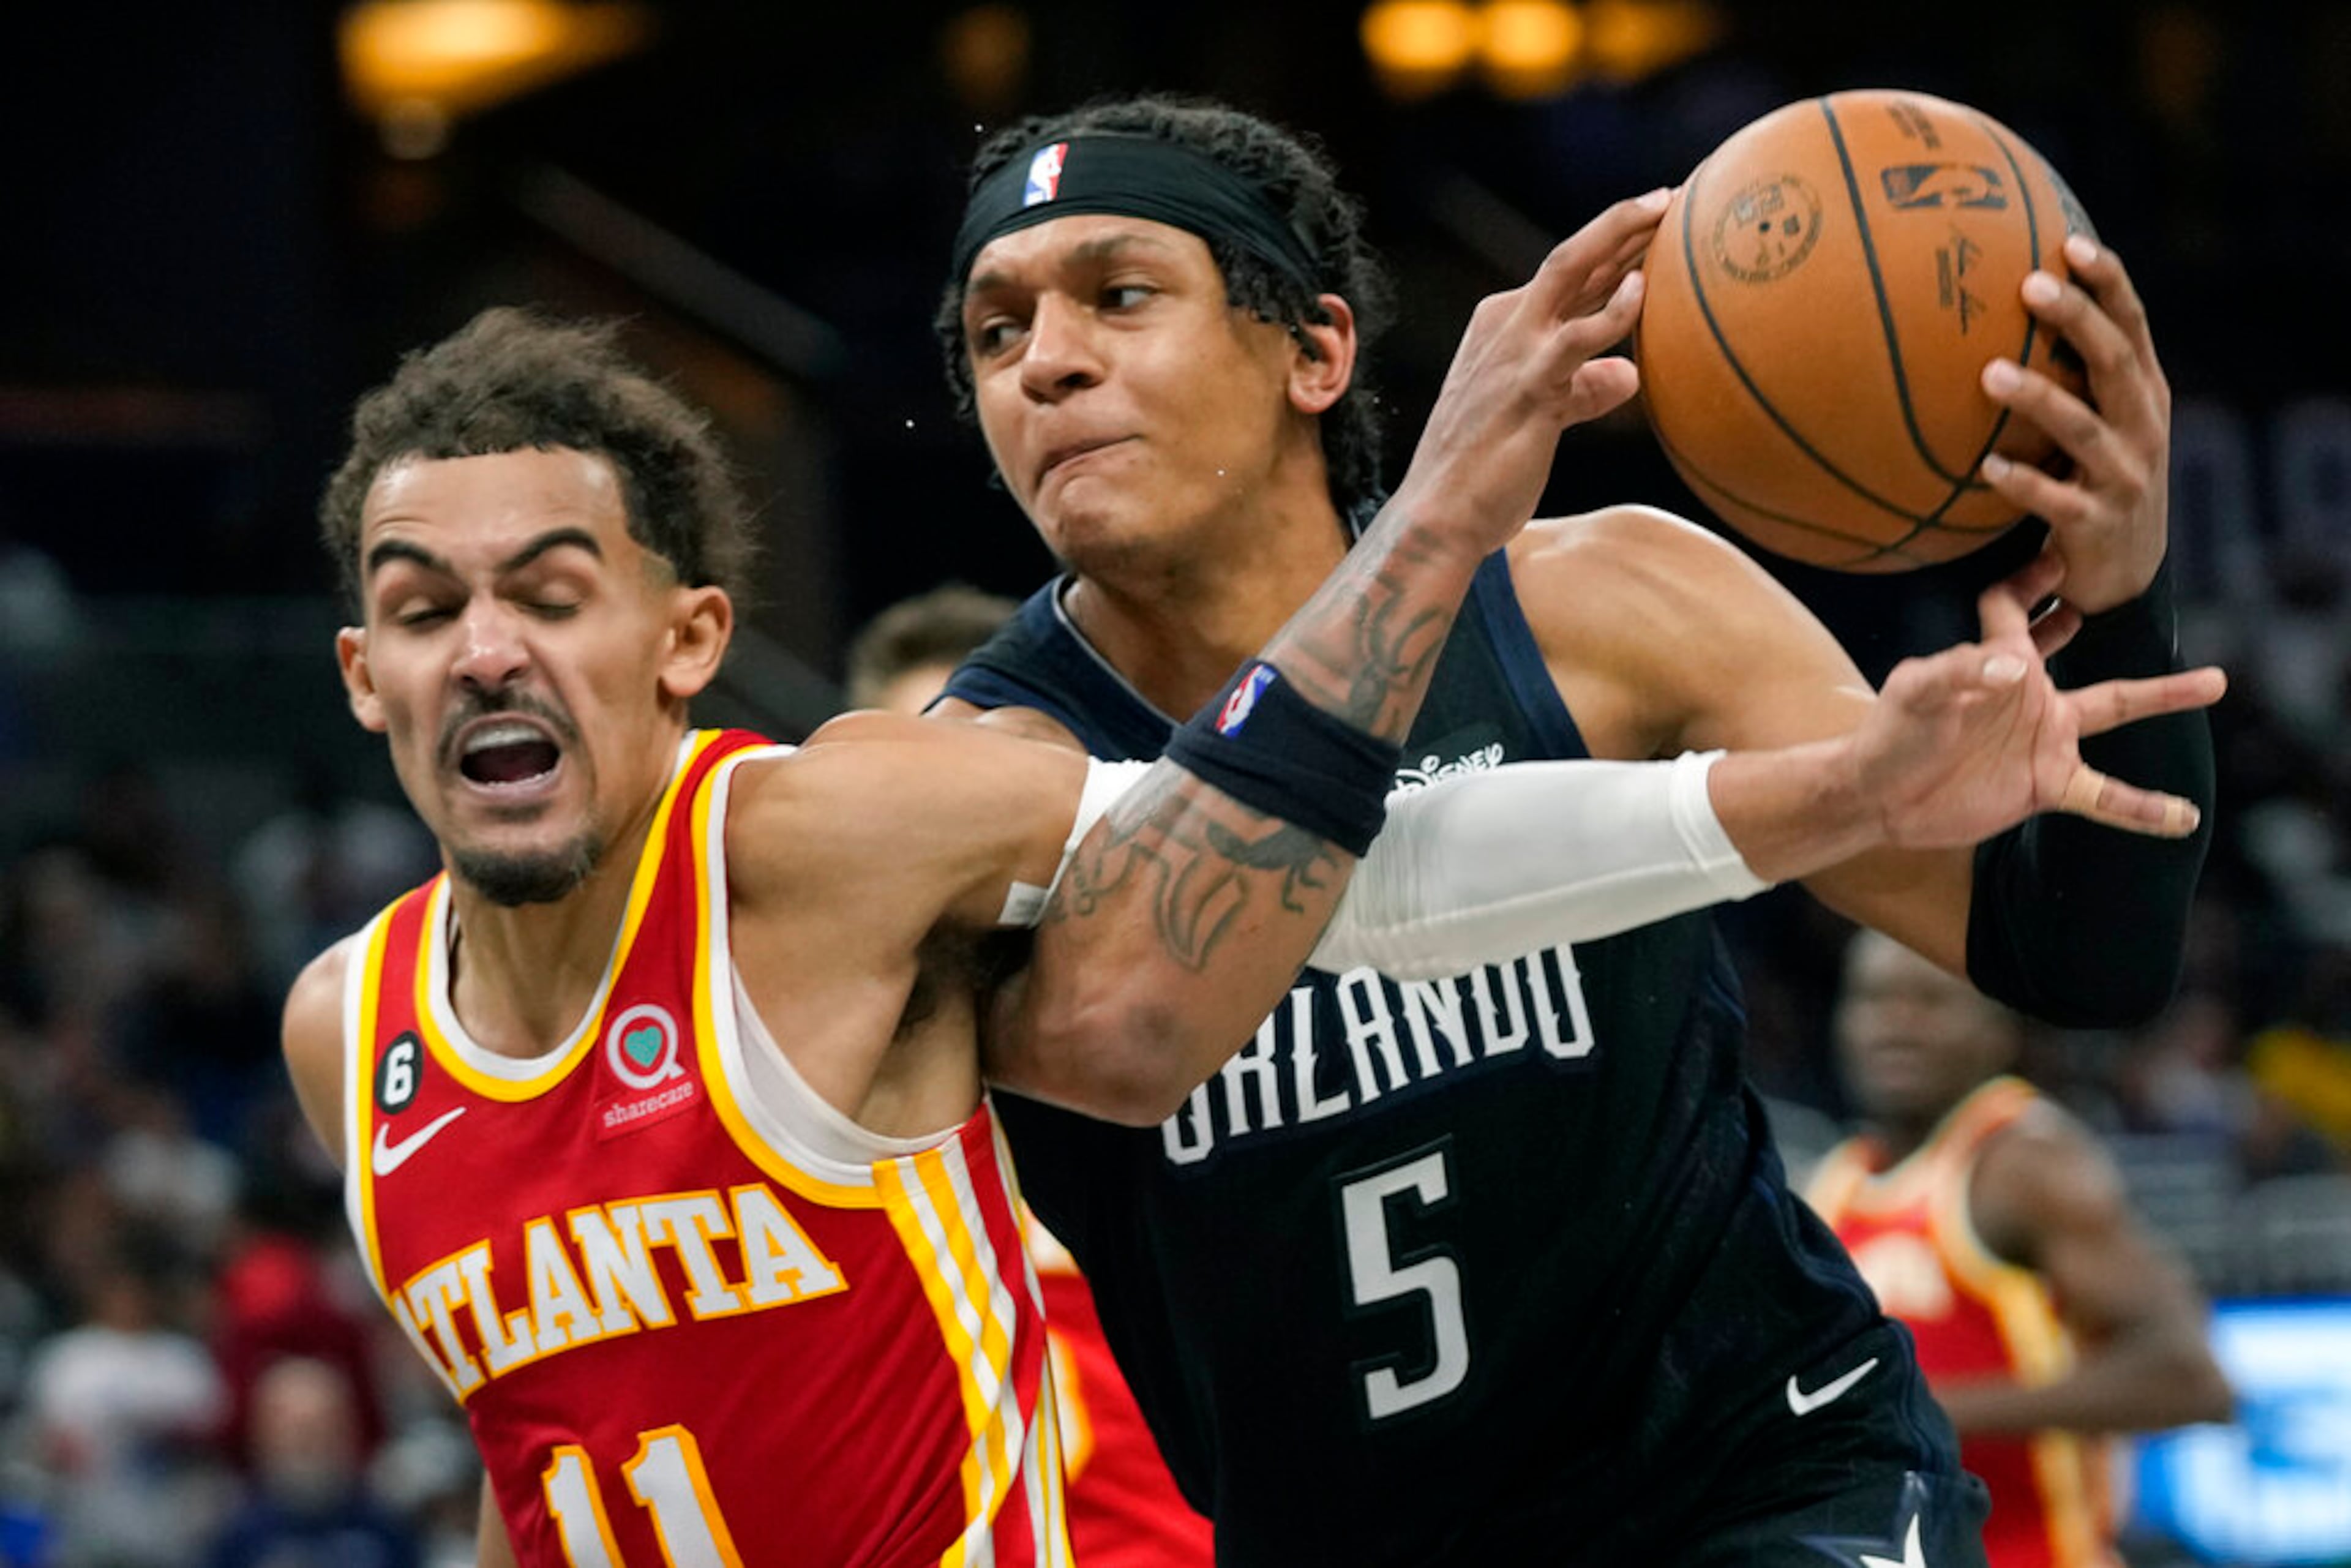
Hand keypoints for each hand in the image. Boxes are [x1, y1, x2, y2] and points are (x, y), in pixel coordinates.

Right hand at [1388, 187, 1669, 556]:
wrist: (1439, 516)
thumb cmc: (1487, 473)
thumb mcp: (1544, 419)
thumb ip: (1584, 390)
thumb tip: (1628, 374)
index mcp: (1505, 326)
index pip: (1568, 275)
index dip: (1615, 244)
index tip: (1659, 221)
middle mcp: (1506, 325)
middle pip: (1572, 254)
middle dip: (1622, 219)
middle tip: (1673, 194)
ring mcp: (1514, 351)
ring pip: (1569, 270)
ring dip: (1618, 234)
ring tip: (1666, 210)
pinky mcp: (1528, 386)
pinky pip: (1577, 337)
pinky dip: (1612, 312)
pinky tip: (1642, 291)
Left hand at [1853, 566, 2223, 847]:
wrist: (1877, 796)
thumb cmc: (1889, 734)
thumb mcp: (1916, 693)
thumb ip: (1959, 671)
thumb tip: (2018, 667)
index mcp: (1996, 661)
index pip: (2013, 607)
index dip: (2029, 581)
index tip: (2056, 556)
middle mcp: (2028, 694)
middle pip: (2087, 651)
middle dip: (2114, 622)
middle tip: (2144, 587)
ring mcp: (2042, 739)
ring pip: (2115, 709)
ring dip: (2163, 697)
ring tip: (2217, 681)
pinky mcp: (2045, 784)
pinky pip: (2106, 796)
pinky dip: (2144, 809)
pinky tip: (2184, 817)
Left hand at [1977, 235, 2170, 613]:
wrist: (2125, 572)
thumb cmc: (2096, 479)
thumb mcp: (2100, 421)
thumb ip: (2073, 375)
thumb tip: (2003, 312)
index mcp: (2143, 392)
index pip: (2132, 324)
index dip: (2108, 282)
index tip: (2070, 243)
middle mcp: (2143, 425)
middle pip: (2113, 360)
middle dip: (2077, 318)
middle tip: (2028, 286)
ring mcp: (2125, 474)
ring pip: (2083, 427)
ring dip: (2038, 397)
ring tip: (1989, 373)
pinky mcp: (2097, 522)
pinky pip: (2055, 499)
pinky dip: (2022, 482)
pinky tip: (1986, 467)